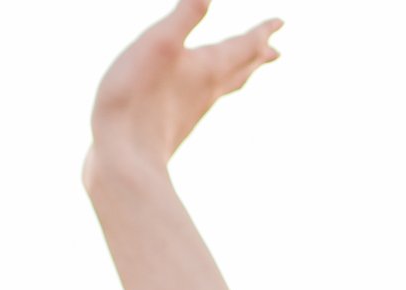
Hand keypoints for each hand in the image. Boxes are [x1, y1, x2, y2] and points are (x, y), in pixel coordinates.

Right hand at [83, 0, 282, 187]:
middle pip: (241, 69)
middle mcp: (207, 90)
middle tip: (277, 51)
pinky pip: (203, 101)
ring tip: (246, 72)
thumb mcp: (160, 43)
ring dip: (240, 75)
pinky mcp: (175, 125)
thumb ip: (186, 15)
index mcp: (209, 68)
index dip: (262, 31)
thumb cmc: (138, 99)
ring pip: (224, 88)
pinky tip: (199, 96)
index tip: (281, 22)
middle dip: (258, 55)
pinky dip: (212, 90)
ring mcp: (192, 110)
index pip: (244, 45)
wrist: (124, 159)